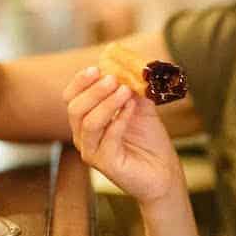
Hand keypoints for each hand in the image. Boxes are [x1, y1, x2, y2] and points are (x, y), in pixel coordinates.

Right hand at [64, 67, 183, 203]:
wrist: (164, 171)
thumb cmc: (149, 141)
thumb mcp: (141, 107)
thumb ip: (133, 87)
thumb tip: (130, 65)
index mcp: (86, 120)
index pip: (71, 98)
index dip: (80, 82)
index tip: (96, 68)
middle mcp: (83, 136)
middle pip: (75, 108)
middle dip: (94, 90)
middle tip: (113, 79)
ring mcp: (92, 151)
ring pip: (88, 123)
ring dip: (107, 103)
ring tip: (125, 90)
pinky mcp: (106, 163)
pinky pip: (107, 138)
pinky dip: (120, 120)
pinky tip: (132, 108)